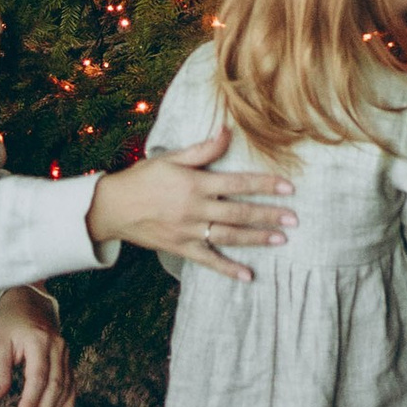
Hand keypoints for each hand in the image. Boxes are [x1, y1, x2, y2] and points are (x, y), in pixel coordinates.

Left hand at [0, 286, 74, 406]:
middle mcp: (57, 348)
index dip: (31, 402)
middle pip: (55, 386)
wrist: (30, 302)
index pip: (38, 378)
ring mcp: (65, 354)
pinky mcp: (67, 361)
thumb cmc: (12, 323)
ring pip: (66, 388)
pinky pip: (71, 386)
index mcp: (40, 341)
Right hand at [88, 131, 295, 274]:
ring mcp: (189, 231)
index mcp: (196, 183)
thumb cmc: (142, 178)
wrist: (112, 207)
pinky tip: (248, 276)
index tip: (289, 187)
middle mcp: (196, 208)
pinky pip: (209, 260)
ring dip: (257, 238)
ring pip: (230, 236)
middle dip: (269, 215)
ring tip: (281, 240)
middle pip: (239, 212)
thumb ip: (202, 149)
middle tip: (294, 219)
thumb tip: (227, 131)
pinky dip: (228, 269)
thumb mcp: (171, 158)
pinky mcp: (181, 248)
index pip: (239, 183)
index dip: (265, 184)